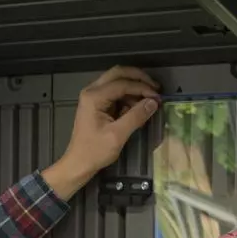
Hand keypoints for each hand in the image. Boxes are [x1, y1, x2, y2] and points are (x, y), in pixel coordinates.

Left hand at [43, 67, 159, 198]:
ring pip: (117, 82)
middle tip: (155, 88)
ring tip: (149, 100)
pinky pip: (115, 94)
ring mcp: (94, 97)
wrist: (79, 164)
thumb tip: (153, 102)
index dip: (142, 87)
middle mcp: (92, 91)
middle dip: (138, 79)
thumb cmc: (95, 151)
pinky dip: (128, 97)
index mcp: (94, 96)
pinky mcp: (97, 105)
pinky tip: (138, 107)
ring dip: (134, 88)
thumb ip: (135, 117)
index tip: (158, 97)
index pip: (122, 83)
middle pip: (118, 74)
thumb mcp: (117, 135)